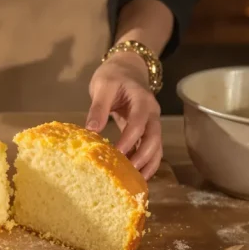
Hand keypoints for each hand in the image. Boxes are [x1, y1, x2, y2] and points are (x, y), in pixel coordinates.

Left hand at [86, 51, 161, 179]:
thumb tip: (91, 130)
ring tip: (134, 181)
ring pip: (156, 147)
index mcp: (142, 101)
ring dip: (148, 164)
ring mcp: (151, 123)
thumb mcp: (102, 86)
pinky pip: (150, 148)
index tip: (116, 154)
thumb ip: (98, 107)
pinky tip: (133, 174)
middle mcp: (152, 114)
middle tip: (128, 173)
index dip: (129, 140)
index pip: (139, 123)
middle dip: (143, 157)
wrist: (127, 68)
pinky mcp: (146, 130)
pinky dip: (145, 162)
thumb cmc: (113, 76)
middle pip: (155, 138)